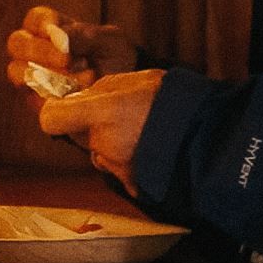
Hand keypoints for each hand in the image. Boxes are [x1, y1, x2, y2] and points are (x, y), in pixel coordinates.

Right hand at [2, 7, 137, 95]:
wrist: (126, 88)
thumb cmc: (113, 57)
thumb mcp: (106, 41)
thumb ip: (82, 36)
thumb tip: (58, 38)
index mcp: (50, 28)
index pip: (35, 19)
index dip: (43, 24)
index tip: (59, 32)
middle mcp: (34, 50)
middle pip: (17, 43)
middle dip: (40, 51)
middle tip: (67, 60)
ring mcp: (31, 76)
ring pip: (18, 71)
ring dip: (45, 74)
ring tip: (78, 79)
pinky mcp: (36, 100)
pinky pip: (32, 97)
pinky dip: (53, 95)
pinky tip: (77, 94)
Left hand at [39, 69, 165, 188]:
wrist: (212, 138)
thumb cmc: (176, 102)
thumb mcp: (137, 79)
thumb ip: (102, 89)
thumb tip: (82, 96)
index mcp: (101, 113)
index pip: (51, 118)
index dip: (55, 113)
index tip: (65, 107)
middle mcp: (102, 143)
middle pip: (80, 135)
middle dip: (92, 126)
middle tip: (123, 116)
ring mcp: (116, 166)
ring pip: (100, 153)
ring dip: (112, 144)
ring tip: (145, 132)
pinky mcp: (131, 183)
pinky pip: (120, 170)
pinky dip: (130, 162)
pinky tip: (150, 150)